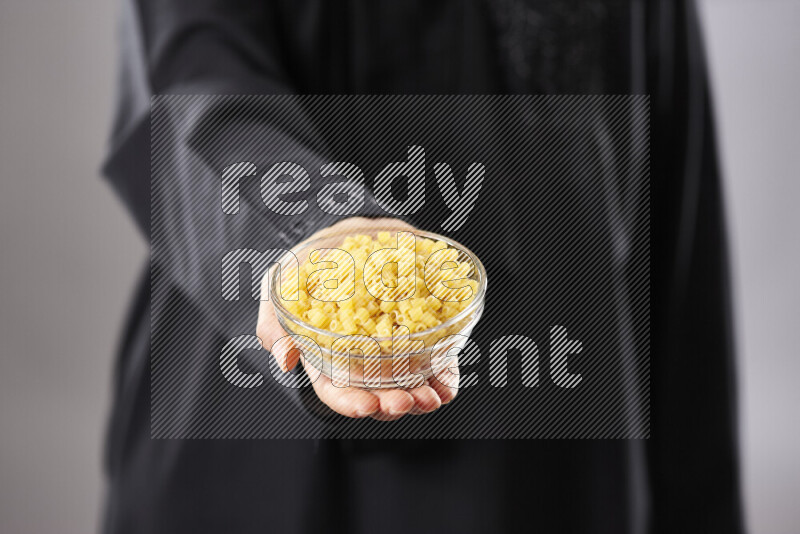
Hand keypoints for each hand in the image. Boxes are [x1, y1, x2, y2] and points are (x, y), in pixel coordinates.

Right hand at [256, 217, 458, 420]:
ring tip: (433, 396)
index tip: (365, 405)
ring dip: (423, 395)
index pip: (337, 390)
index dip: (350, 402)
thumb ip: (275, 321)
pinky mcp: (420, 329)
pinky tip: (447, 383)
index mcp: (327, 356)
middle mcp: (363, 359)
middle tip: (405, 401)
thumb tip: (284, 357)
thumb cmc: (308, 264)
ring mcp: (393, 347)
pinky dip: (443, 374)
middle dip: (393, 403)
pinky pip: (434, 358)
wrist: (346, 232)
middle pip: (378, 392)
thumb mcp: (280, 286)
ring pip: (409, 382)